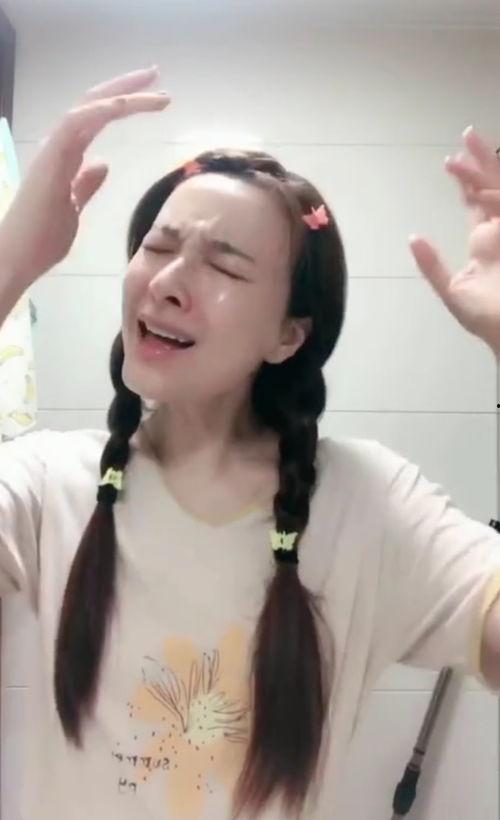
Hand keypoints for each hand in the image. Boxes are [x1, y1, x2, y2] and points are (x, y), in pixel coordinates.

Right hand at [0, 66, 169, 284]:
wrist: (18, 256)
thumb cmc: (41, 239)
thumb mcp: (74, 208)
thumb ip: (86, 183)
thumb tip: (103, 163)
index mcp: (65, 154)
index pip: (95, 118)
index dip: (122, 103)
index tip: (154, 96)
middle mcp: (58, 144)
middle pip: (93, 103)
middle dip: (126, 86)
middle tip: (156, 73)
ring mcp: (53, 148)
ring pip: (89, 107)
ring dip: (123, 95)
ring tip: (156, 90)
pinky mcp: (51, 157)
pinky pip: (77, 123)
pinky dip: (102, 110)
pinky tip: (126, 104)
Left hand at [408, 127, 499, 358]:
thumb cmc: (484, 318)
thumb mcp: (452, 289)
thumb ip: (432, 265)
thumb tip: (413, 237)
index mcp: (485, 244)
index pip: (477, 205)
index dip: (466, 183)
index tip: (452, 161)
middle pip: (492, 188)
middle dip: (480, 162)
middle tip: (467, 135)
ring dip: (486, 166)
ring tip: (469, 142)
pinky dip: (493, 193)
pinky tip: (476, 184)